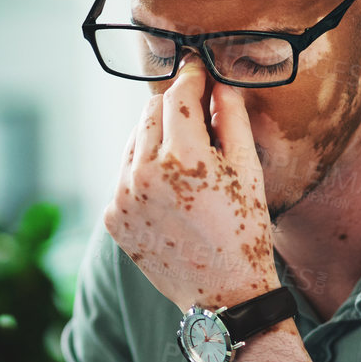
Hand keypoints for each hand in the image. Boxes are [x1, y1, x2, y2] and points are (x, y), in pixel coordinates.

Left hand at [103, 56, 279, 311]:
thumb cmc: (243, 231)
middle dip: (174, 106)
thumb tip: (218, 80)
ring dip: (156, 139)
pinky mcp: (112, 217)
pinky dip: (143, 172)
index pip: (178, 95)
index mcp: (182, 158)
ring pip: (134, 141)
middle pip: (150, 113)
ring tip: (186, 159)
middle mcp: (144, 174)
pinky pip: (125, 175)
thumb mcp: (247, 170)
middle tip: (197, 111)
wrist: (223, 294)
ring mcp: (122, 197)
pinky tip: (170, 190)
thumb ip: (231, 117)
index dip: (191, 76)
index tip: (196, 67)